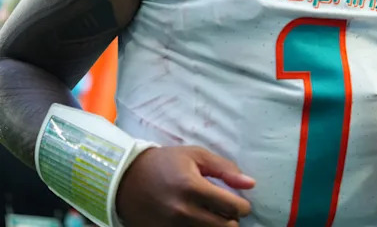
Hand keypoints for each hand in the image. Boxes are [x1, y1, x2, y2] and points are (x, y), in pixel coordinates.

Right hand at [116, 145, 254, 225]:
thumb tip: (251, 184)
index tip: (240, 203)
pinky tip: (197, 221)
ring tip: (211, 215)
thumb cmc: (165, 163)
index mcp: (192, 187)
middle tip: (226, 211)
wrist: (126, 178)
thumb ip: (225, 169)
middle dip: (231, 219)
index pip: (232, 207)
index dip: (242, 206)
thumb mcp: (196, 156)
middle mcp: (182, 211)